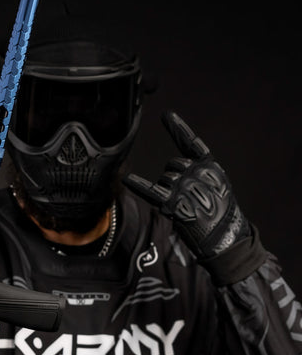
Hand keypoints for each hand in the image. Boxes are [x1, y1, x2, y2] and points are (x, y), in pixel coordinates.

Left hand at [124, 111, 249, 259]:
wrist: (226, 239)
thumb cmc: (221, 214)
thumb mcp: (218, 186)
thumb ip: (199, 171)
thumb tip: (175, 166)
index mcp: (210, 167)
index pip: (191, 143)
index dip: (178, 128)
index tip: (167, 115)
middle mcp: (197, 173)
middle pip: (172, 164)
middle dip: (174, 176)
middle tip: (187, 196)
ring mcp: (185, 187)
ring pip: (164, 178)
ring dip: (167, 190)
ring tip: (184, 206)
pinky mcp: (174, 203)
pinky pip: (151, 191)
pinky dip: (138, 185)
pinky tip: (127, 179)